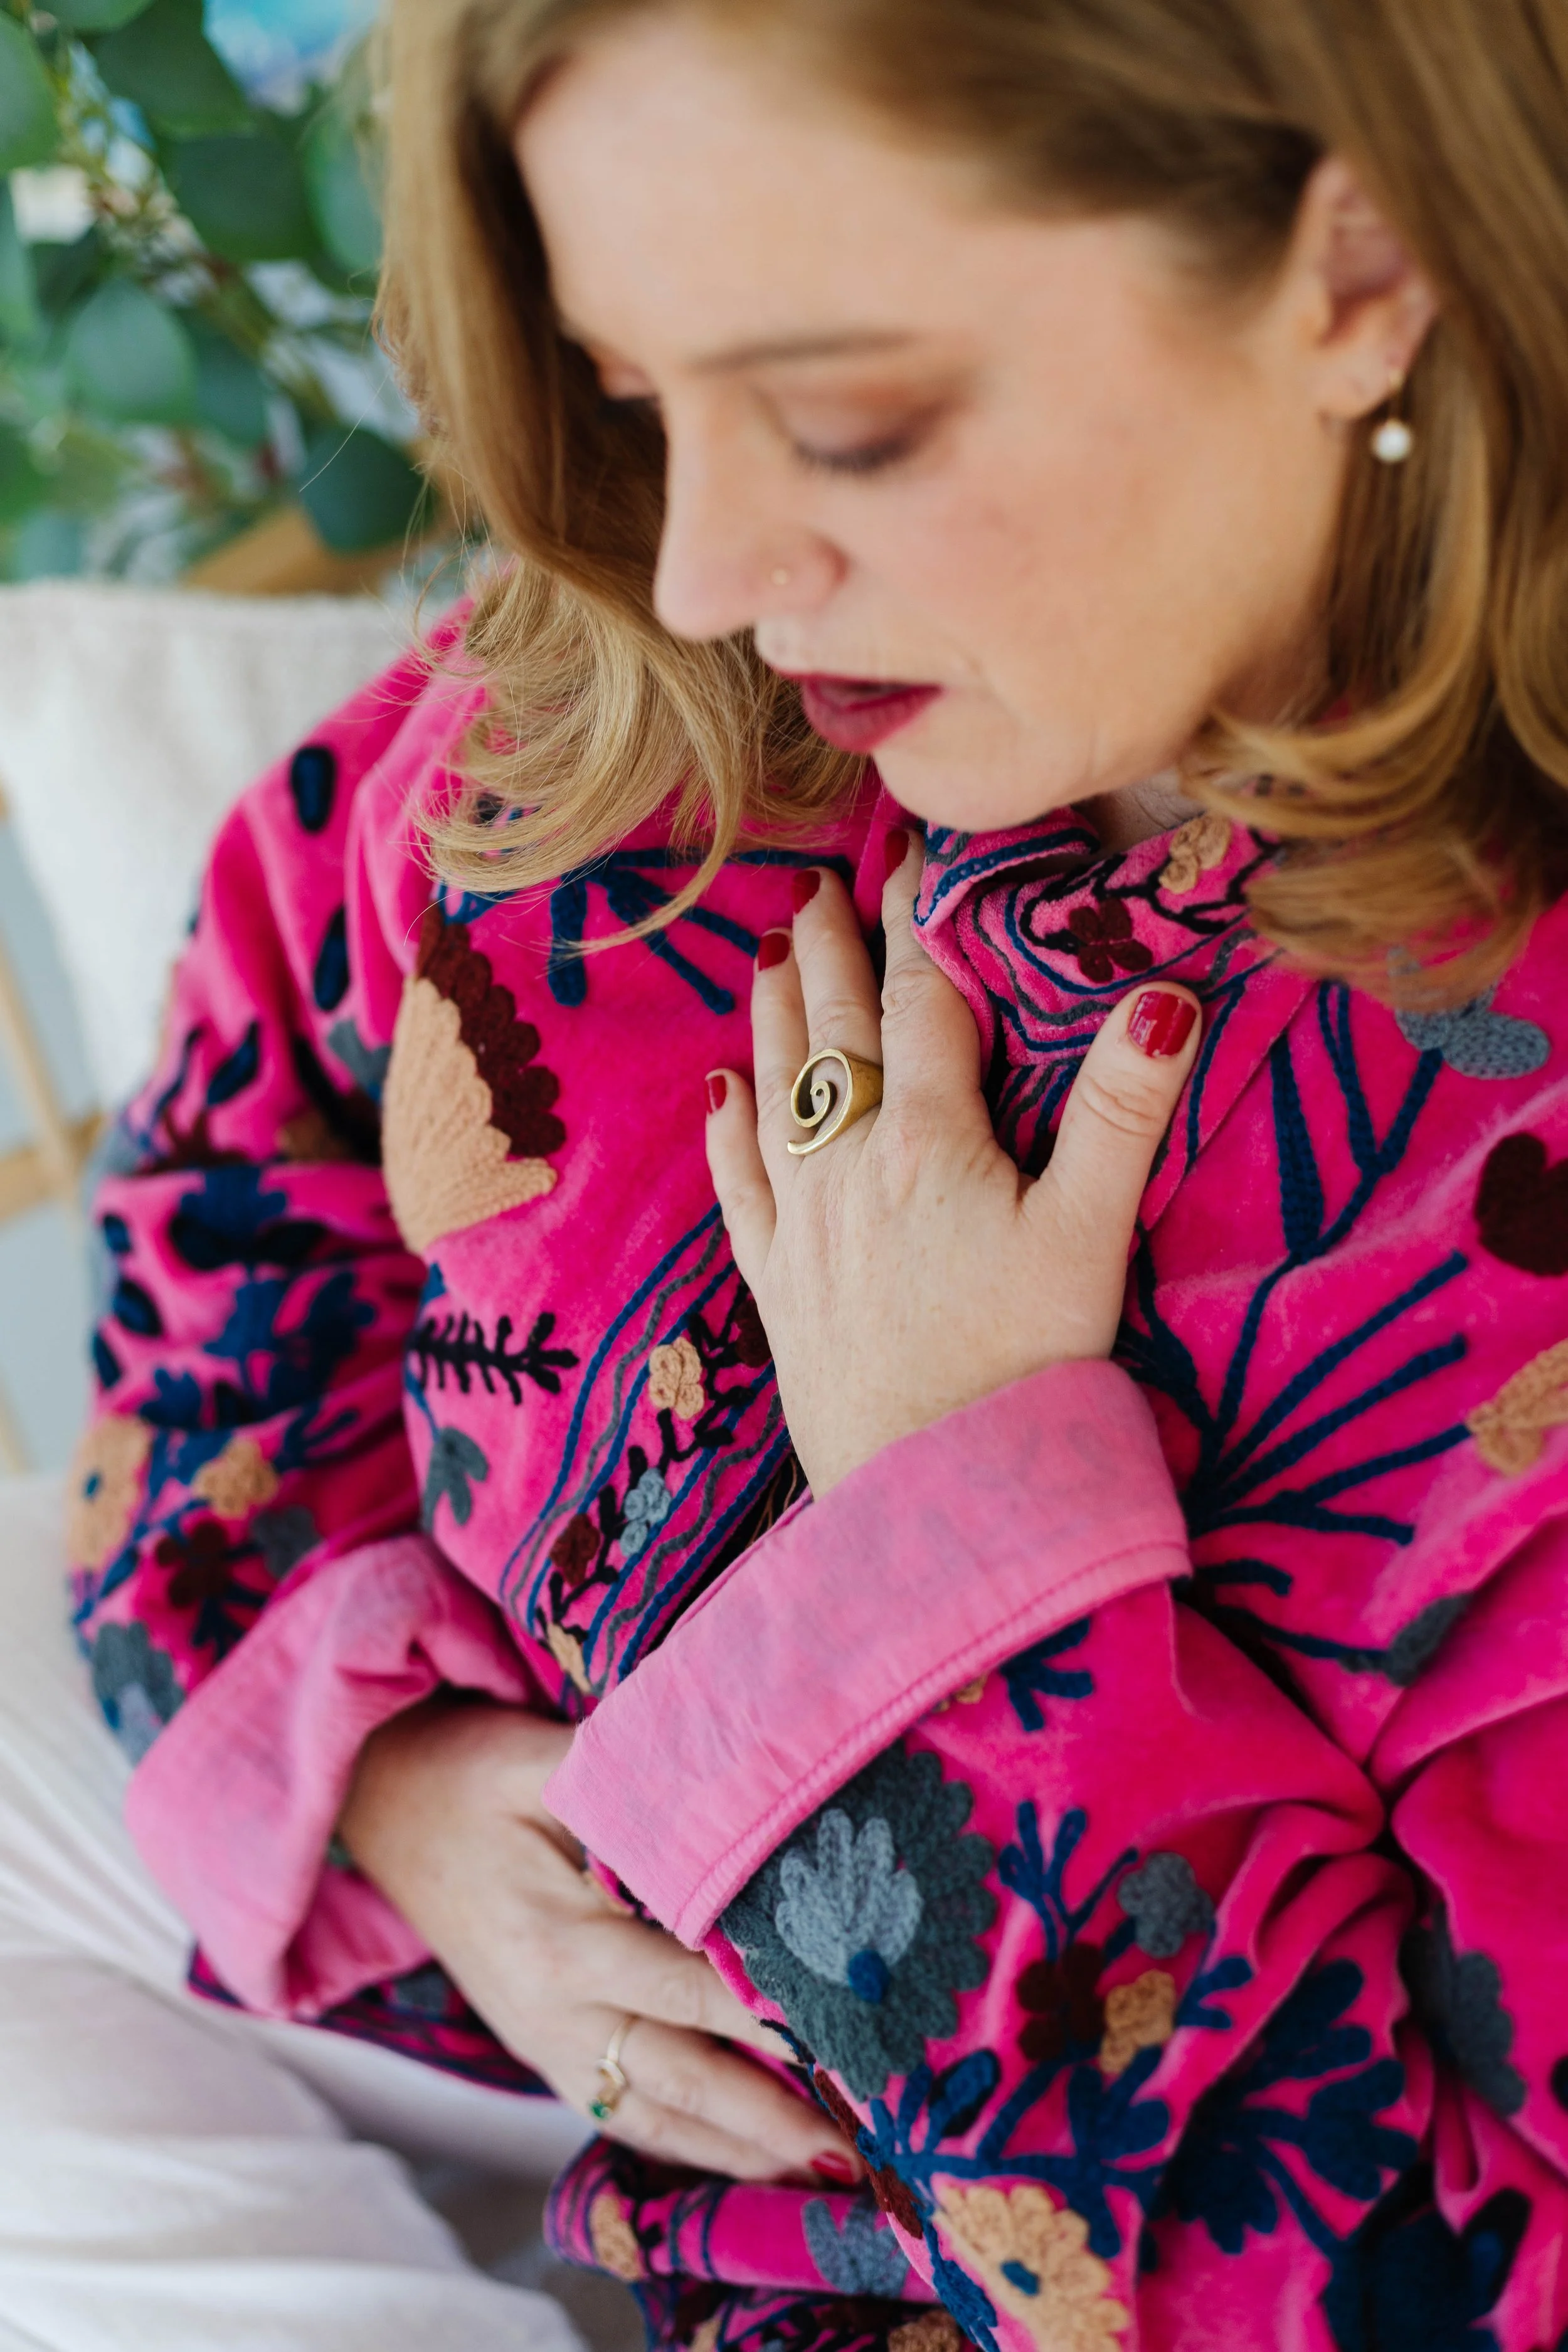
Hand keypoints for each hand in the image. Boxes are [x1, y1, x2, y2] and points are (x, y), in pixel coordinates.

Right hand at [338, 1698, 858, 2182]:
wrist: (379, 1805)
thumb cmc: (469, 1772)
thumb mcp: (541, 1757)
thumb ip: (624, 1783)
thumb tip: (718, 1788)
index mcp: (561, 1936)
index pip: (687, 1984)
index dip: (766, 2013)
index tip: (842, 2029)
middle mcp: (555, 2007)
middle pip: (682, 2073)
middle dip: (773, 2111)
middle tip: (861, 2136)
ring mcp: (545, 2041)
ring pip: (658, 2113)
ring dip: (741, 2145)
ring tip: (828, 2167)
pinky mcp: (541, 2052)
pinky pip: (622, 2116)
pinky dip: (689, 2145)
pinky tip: (748, 2158)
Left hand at [704, 832, 1201, 1494]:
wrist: (937, 1493)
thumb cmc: (1023, 1365)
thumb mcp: (1092, 1233)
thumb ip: (1121, 1110)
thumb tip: (1163, 997)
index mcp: (929, 1140)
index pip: (920, 1003)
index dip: (917, 925)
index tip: (908, 861)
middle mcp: (848, 1166)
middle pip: (836, 1034)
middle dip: (832, 954)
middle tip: (818, 888)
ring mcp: (803, 1225)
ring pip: (775, 1092)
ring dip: (775, 1017)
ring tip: (772, 953)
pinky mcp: (777, 1286)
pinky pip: (740, 1185)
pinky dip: (726, 1130)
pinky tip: (717, 1091)